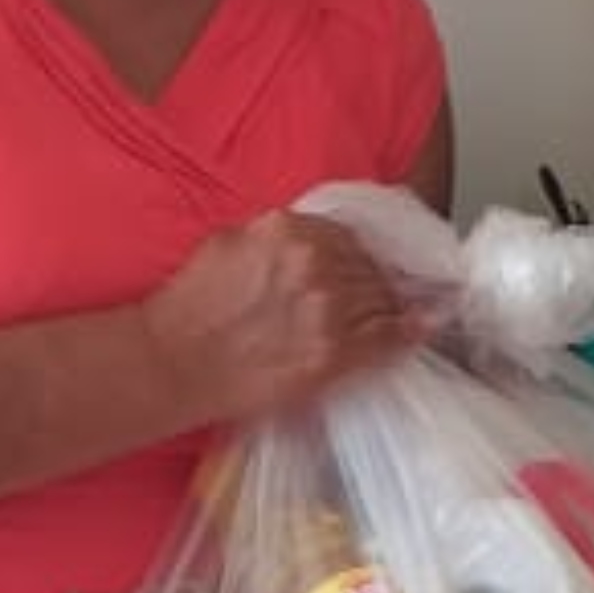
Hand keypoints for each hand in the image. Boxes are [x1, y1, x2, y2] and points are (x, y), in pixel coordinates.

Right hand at [144, 211, 426, 425]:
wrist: (171, 362)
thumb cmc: (190, 307)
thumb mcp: (229, 242)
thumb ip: (277, 234)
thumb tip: (312, 238)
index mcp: (287, 230)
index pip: (348, 235)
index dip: (359, 253)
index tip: (364, 265)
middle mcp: (314, 264)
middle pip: (368, 266)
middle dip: (375, 279)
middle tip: (380, 293)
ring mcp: (326, 311)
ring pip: (380, 299)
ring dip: (389, 305)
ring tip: (399, 311)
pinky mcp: (331, 355)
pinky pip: (385, 339)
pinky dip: (408, 333)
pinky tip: (422, 327)